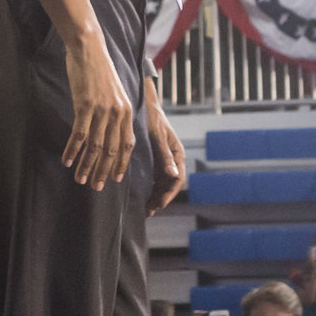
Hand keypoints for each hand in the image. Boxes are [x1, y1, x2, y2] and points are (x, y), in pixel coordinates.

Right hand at [61, 36, 133, 191]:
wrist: (89, 48)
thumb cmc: (100, 70)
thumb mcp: (116, 93)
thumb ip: (117, 113)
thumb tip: (113, 133)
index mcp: (127, 111)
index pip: (126, 145)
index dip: (120, 164)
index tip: (114, 179)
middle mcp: (117, 113)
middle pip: (110, 150)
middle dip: (103, 171)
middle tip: (96, 187)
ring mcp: (101, 110)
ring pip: (94, 146)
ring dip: (86, 166)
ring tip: (80, 179)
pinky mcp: (85, 105)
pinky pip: (78, 134)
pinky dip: (72, 150)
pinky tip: (67, 160)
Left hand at [144, 94, 185, 215]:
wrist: (144, 103)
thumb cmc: (152, 118)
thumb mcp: (158, 137)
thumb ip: (165, 156)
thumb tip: (174, 175)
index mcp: (177, 154)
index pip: (177, 180)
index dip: (168, 194)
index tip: (158, 205)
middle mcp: (172, 159)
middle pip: (169, 185)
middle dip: (160, 199)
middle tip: (148, 212)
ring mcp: (163, 160)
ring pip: (161, 183)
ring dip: (153, 196)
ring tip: (143, 209)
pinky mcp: (153, 158)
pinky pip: (153, 178)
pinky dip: (148, 187)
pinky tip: (138, 195)